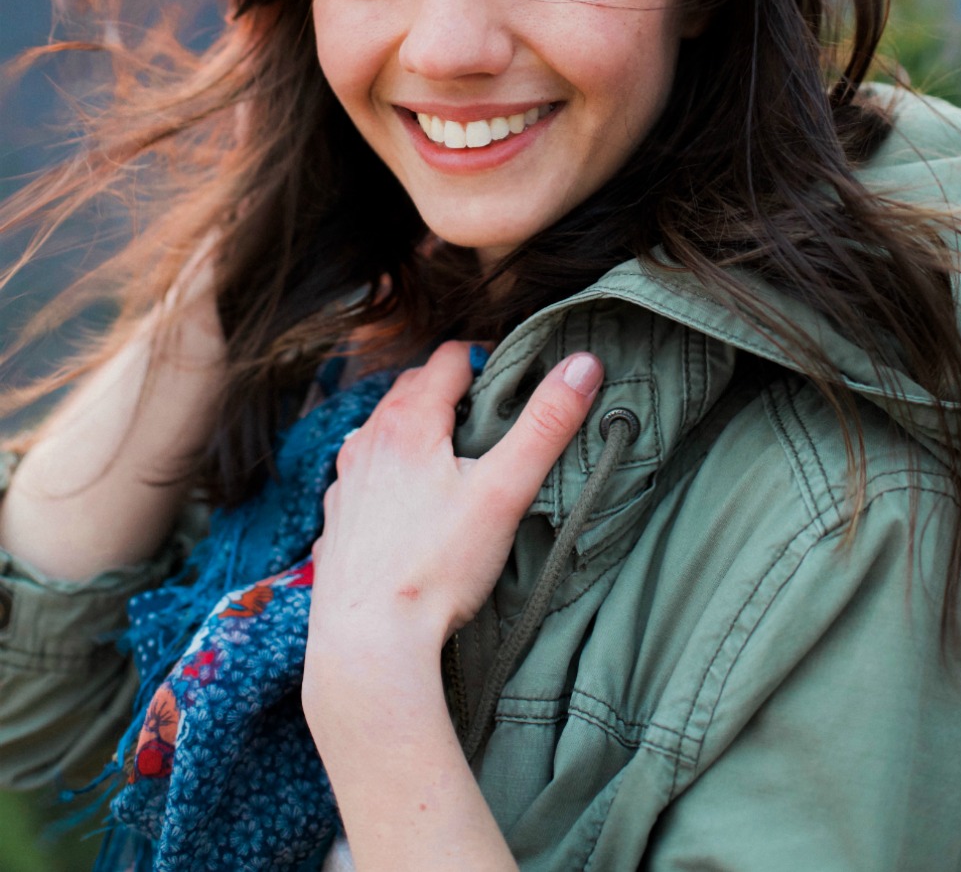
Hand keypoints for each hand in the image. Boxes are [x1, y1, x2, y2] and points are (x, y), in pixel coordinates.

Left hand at [303, 342, 601, 717]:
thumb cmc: (439, 567)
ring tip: (455, 460)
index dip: (487, 358)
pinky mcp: (335, 523)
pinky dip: (390, 474)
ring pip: (383, 433)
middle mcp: (366, 443)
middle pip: (413, 389)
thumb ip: (547, 423)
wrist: (368, 644)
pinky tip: (412, 507)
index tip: (516, 377)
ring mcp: (345, 484)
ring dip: (419, 432)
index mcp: (407, 422)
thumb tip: (584, 364)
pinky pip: (364, 478)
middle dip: (454, 392)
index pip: (449, 358)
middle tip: (495, 418)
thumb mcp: (506, 490)